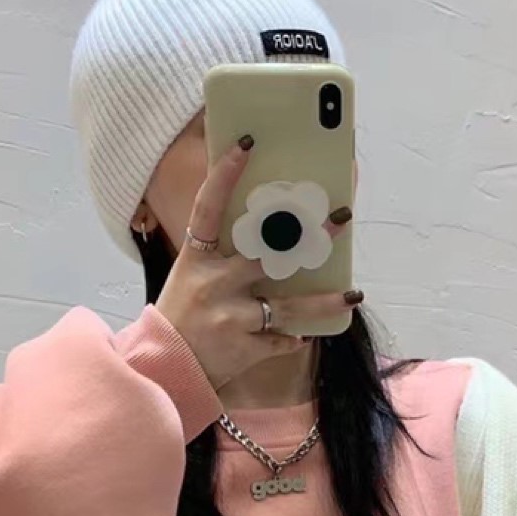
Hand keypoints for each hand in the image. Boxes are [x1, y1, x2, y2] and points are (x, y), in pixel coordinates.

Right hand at [155, 139, 355, 391]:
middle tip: (341, 216)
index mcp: (195, 260)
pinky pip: (281, 340)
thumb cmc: (180, 318)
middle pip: (269, 253)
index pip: (208, 208)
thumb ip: (219, 257)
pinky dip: (290, 339)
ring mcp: (231, 318)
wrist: (163, 371)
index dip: (225, 175)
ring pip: (289, 306)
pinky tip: (300, 336)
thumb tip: (267, 233)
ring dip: (324, 301)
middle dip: (309, 236)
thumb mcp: (189, 278)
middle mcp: (214, 284)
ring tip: (353, 293)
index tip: (246, 144)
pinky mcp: (245, 348)